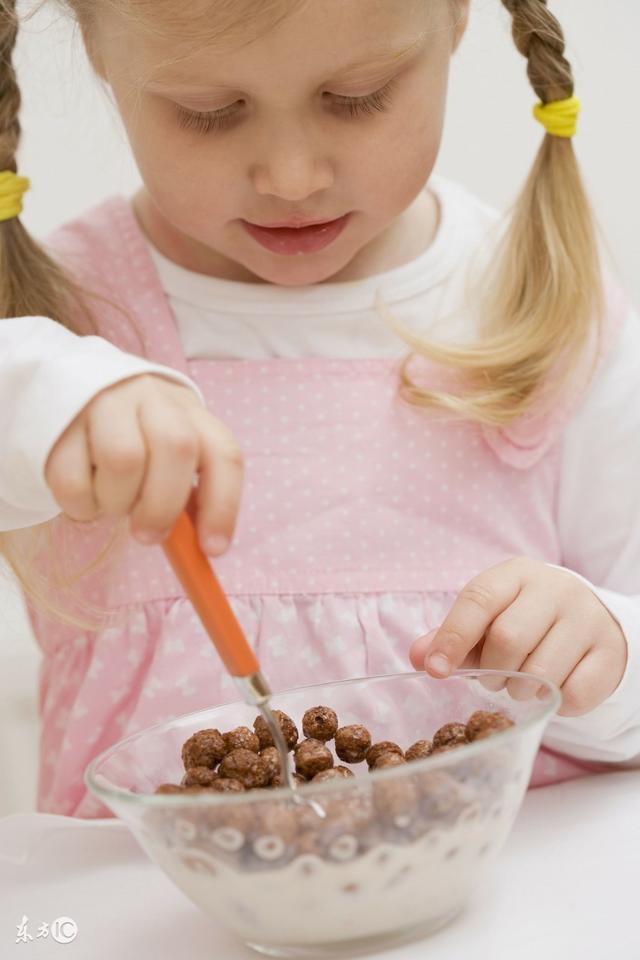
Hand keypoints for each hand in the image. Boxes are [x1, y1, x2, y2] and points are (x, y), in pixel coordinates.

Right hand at [45, 374, 243, 555]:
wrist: (71, 393)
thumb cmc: (133, 439)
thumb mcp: (167, 457)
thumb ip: (186, 495)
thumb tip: (203, 548)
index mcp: (189, 411)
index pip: (223, 453)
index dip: (223, 506)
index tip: (212, 549)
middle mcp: (152, 398)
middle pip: (176, 448)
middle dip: (164, 506)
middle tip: (148, 535)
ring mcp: (105, 403)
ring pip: (123, 459)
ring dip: (118, 502)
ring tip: (112, 503)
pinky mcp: (60, 422)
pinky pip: (71, 478)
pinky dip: (80, 505)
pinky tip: (85, 497)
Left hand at [409, 556, 627, 716]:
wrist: (588, 620)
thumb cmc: (524, 620)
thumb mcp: (487, 619)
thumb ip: (450, 637)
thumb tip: (418, 657)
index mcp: (516, 574)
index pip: (478, 600)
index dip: (453, 637)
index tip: (436, 670)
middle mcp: (555, 589)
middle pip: (509, 639)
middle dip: (492, 671)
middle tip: (493, 678)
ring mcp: (587, 619)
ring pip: (542, 672)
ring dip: (520, 691)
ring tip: (520, 684)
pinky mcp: (609, 653)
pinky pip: (573, 694)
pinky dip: (553, 704)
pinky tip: (551, 689)